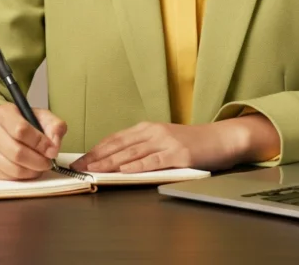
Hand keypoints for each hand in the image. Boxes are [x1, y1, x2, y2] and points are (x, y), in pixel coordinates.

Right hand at [0, 103, 67, 180]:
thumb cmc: (20, 121)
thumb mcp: (39, 115)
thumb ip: (54, 126)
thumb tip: (54, 147)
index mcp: (4, 113)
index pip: (21, 130)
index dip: (40, 143)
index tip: (52, 150)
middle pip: (16, 153)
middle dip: (38, 161)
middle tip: (48, 162)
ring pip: (12, 169)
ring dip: (32, 171)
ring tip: (40, 166)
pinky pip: (6, 178)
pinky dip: (22, 177)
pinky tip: (28, 169)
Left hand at [69, 117, 274, 174]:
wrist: (220, 138)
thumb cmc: (192, 142)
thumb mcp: (164, 139)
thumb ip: (143, 146)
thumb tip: (116, 160)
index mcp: (148, 127)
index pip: (116, 138)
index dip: (96, 149)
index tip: (79, 160)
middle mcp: (154, 132)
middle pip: (119, 146)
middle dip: (96, 157)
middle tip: (78, 167)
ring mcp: (167, 142)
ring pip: (132, 154)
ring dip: (110, 163)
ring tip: (93, 170)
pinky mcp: (179, 155)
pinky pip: (154, 161)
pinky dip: (137, 166)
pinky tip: (124, 171)